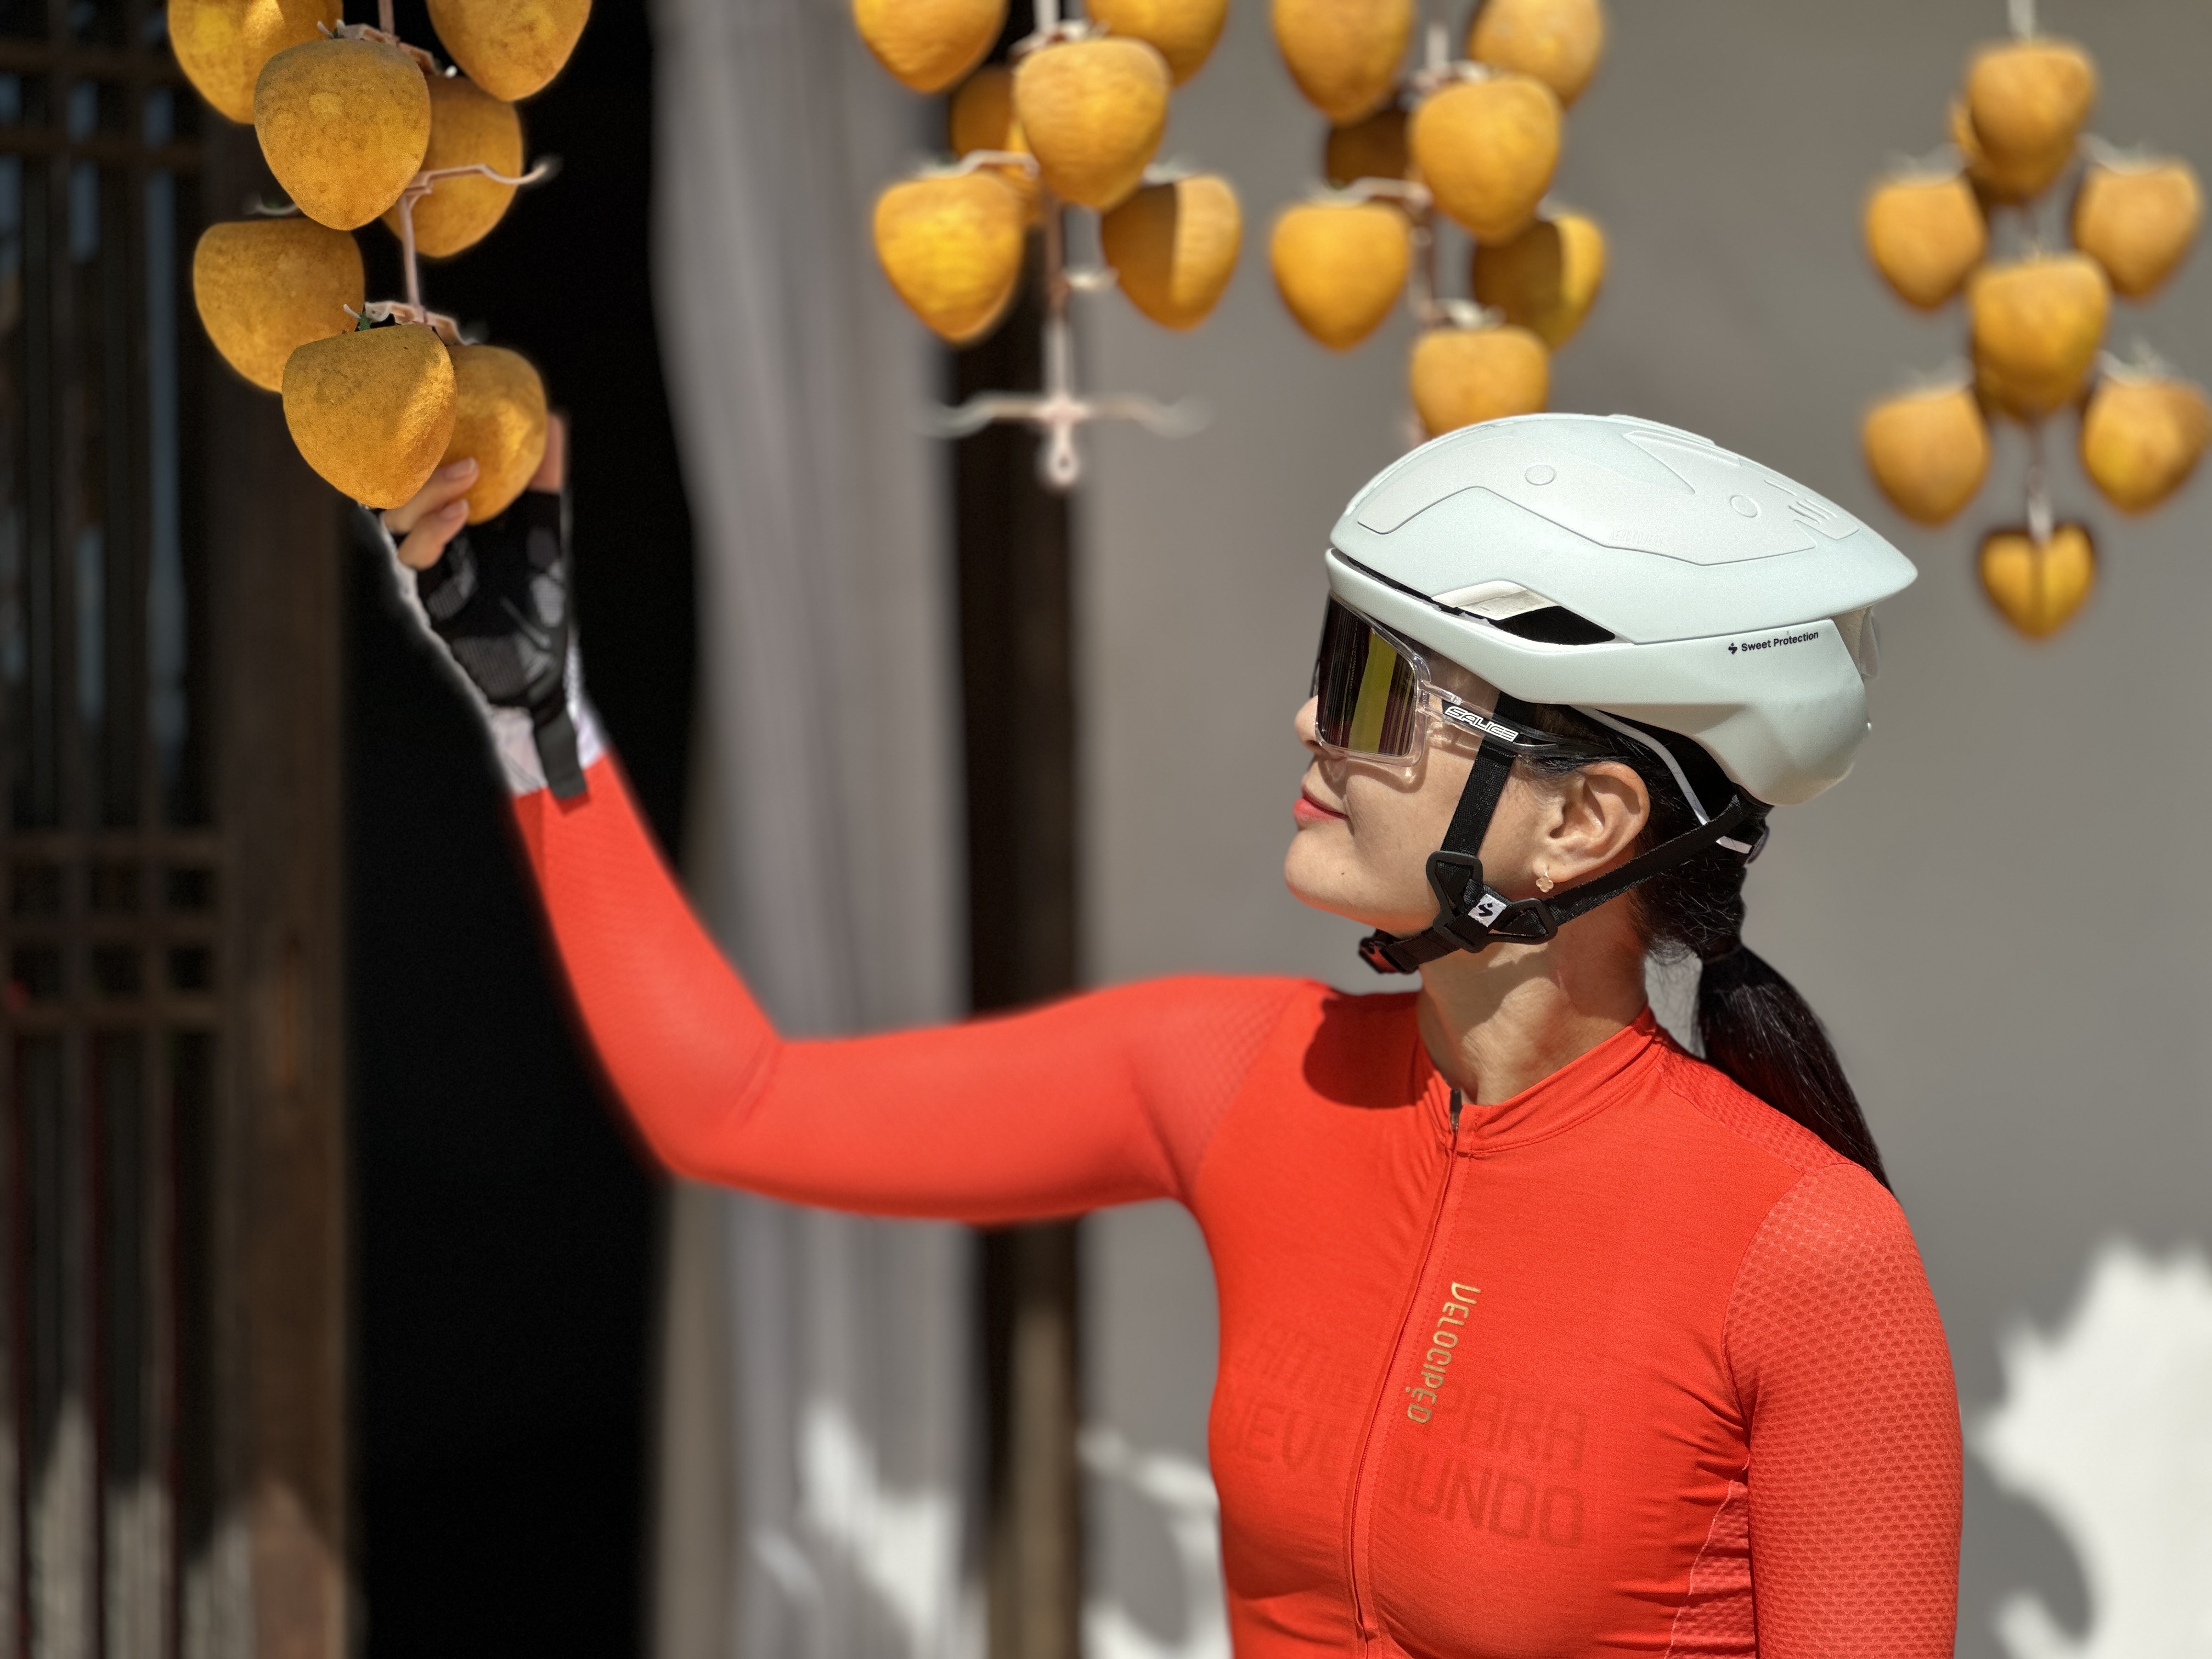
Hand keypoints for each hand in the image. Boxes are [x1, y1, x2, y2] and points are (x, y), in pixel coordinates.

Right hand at [396, 413, 586, 797]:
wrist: (540, 665)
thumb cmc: (536, 598)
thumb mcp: (544, 527)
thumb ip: (543, 478)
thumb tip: (554, 417)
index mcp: (442, 508)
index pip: (408, 459)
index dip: (404, 424)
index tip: (422, 387)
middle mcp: (423, 532)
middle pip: (385, 480)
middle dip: (403, 449)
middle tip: (435, 423)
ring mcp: (422, 563)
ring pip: (393, 516)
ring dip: (424, 488)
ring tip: (466, 472)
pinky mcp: (427, 595)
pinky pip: (415, 557)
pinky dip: (433, 530)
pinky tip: (461, 516)